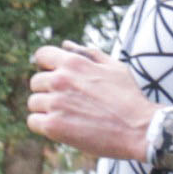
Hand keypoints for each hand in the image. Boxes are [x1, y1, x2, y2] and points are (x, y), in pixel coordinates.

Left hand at [26, 44, 153, 162]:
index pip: (41, 55)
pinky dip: (43, 125)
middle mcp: (60, 80)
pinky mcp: (53, 125)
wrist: (139, 129)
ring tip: (68, 116)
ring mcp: (55, 103)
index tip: (55, 76)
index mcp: (74, 62)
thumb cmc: (129, 97)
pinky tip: (61, 127)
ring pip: (33, 103)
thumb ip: (88, 53)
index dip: (46, 66)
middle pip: (36, 82)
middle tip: (68, 102)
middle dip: (48, 90)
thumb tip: (66, 44)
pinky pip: (33, 122)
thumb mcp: (114, 67)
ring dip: (46, 109)